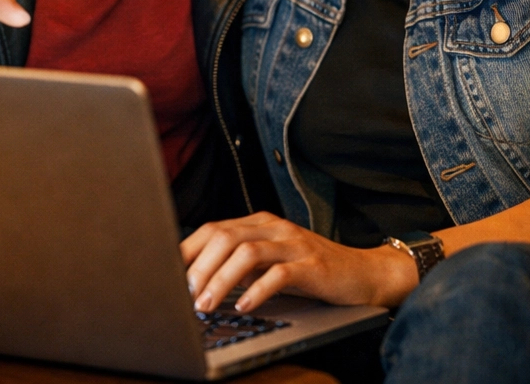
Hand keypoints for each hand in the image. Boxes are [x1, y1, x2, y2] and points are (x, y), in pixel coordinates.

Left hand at [180, 212, 416, 313]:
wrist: (362, 273)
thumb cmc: (310, 271)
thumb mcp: (270, 263)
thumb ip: (239, 265)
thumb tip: (196, 283)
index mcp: (258, 222)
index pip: (212, 228)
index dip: (187, 251)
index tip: (167, 275)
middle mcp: (273, 227)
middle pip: (224, 236)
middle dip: (199, 267)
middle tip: (183, 295)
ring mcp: (293, 243)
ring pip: (247, 253)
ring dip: (221, 280)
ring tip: (206, 304)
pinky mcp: (311, 264)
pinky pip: (279, 274)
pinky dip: (258, 290)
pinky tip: (245, 306)